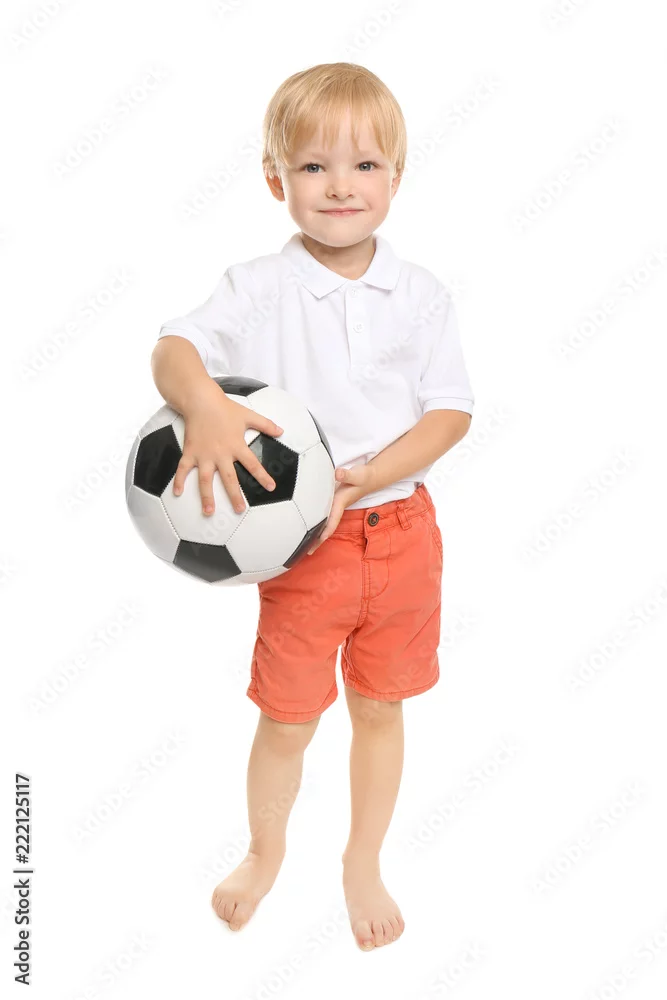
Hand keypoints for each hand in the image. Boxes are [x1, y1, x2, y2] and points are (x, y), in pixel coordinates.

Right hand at [173, 394, 283, 514]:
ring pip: (205, 480)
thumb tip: (282, 431)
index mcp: (236, 446)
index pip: (253, 464)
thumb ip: (266, 425)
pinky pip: (183, 469)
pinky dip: (179, 480)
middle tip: (239, 510)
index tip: (270, 488)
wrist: (201, 400)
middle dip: (234, 495)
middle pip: (229, 479)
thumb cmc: (225, 408)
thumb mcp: (249, 415)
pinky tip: (177, 493)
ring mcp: (204, 455)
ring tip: (209, 512)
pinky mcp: (190, 452)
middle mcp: (220, 454)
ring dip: (206, 496)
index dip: (263, 477)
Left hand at [306, 464, 376, 554]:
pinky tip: (306, 525)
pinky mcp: (331, 502)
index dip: (325, 532)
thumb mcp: (357, 474)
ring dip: (315, 533)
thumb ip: (347, 474)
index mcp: (340, 503)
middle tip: (305, 552)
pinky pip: (322, 515)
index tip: (317, 541)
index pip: (332, 521)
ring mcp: (334, 506)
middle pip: (326, 528)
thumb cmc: (364, 477)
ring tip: (302, 544)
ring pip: (323, 523)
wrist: (371, 477)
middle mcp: (336, 508)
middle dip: (317, 540)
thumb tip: (338, 474)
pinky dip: (314, 522)